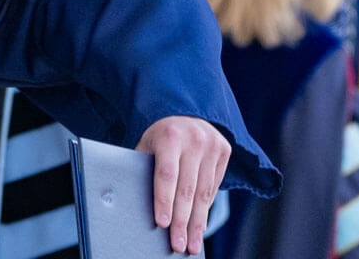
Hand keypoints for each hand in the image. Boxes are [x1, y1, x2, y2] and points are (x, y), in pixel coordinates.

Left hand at [136, 116, 229, 254]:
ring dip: (198, 222)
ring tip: (192, 244)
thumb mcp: (147, 144)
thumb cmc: (159, 136)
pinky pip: (215, 187)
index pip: (166, 175)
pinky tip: (200, 226)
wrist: (186, 112)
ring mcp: (213, 145)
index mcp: (170, 135)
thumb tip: (133, 204)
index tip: (162, 225)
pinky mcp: (225, 151)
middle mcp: (195, 139)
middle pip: (188, 189)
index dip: (164, 201)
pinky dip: (206, 209)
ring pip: (205, 193)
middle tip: (179, 246)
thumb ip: (144, 168)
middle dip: (183, 221)